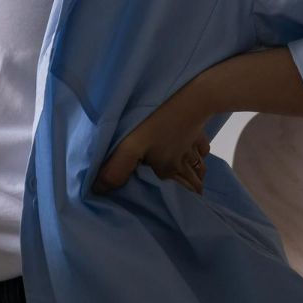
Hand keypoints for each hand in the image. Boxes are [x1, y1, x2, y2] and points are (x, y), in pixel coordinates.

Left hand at [93, 76, 213, 194]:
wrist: (190, 96)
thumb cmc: (156, 122)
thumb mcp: (130, 145)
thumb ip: (116, 169)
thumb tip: (100, 190)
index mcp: (168, 171)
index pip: (180, 196)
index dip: (177, 203)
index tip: (169, 206)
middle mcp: (185, 163)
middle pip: (193, 184)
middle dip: (188, 192)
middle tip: (181, 196)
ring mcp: (193, 147)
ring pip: (200, 169)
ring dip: (194, 176)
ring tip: (188, 180)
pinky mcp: (198, 132)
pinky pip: (202, 149)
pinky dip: (200, 155)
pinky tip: (194, 152)